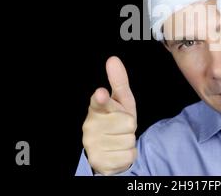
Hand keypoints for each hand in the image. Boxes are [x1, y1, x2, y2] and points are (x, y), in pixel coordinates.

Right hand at [82, 56, 136, 174]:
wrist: (109, 151)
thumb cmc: (116, 121)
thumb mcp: (121, 102)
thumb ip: (119, 82)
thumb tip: (113, 59)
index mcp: (96, 108)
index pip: (100, 102)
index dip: (102, 98)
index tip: (101, 93)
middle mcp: (90, 126)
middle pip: (128, 122)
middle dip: (130, 126)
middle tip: (121, 128)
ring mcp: (93, 145)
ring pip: (129, 140)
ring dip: (129, 141)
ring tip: (119, 140)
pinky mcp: (100, 161)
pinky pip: (128, 155)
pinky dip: (128, 155)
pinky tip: (118, 152)